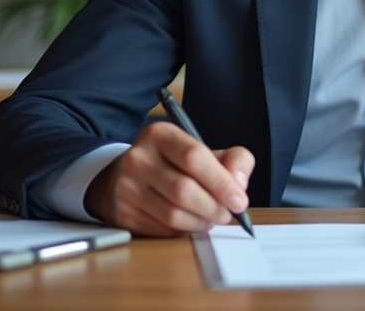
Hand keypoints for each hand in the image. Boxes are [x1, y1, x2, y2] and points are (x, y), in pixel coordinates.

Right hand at [84, 121, 254, 236]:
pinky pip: (162, 229)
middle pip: (184, 190)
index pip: (194, 157)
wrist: (127, 176)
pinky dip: (183, 230)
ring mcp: (127, 187)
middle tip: (227, 214)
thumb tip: (239, 183)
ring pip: (173, 214)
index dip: (221, 182)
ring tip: (211, 218)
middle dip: (213, 207)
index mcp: (160, 135)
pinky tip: (189, 222)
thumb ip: (232, 159)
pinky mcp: (124, 213)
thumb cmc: (173, 164)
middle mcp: (138, 158)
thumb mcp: (202, 150)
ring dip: (200, 222)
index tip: (239, 200)